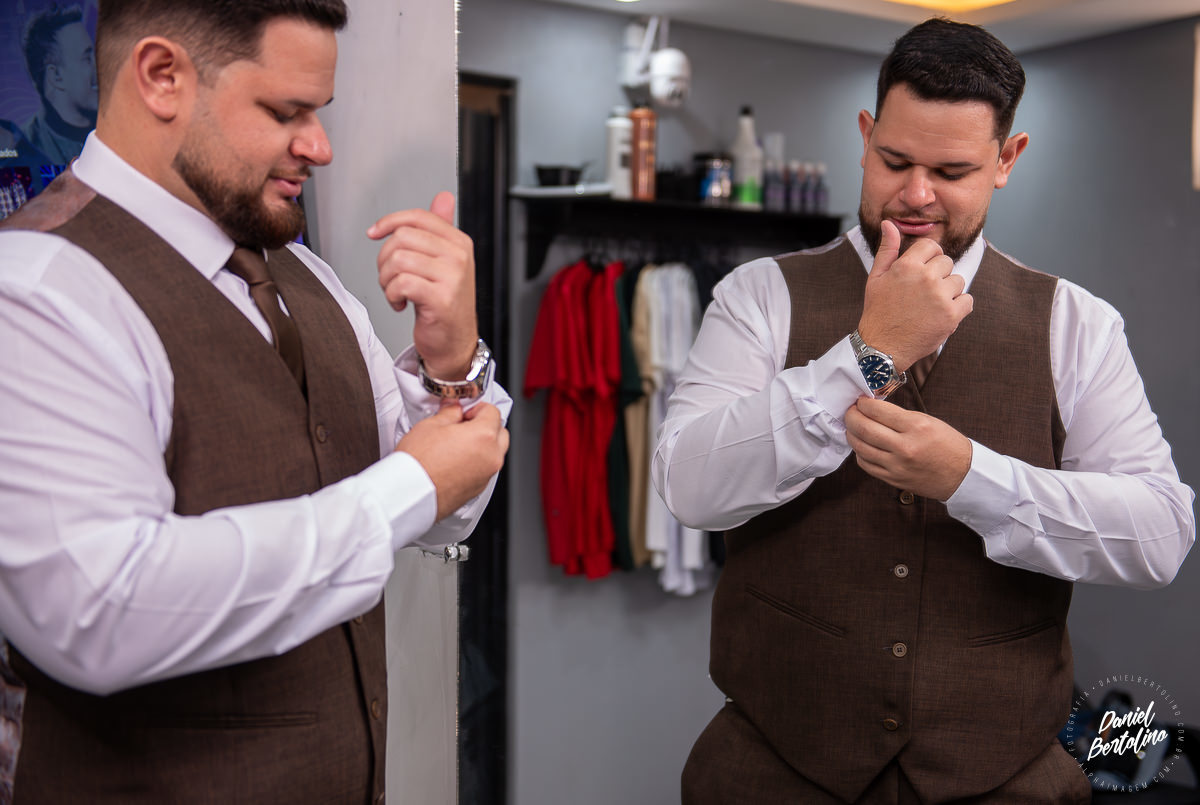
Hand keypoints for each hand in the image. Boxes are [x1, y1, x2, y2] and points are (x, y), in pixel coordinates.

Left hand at [368, 192, 478, 379]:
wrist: (454, 342)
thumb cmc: (445, 303)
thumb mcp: (445, 261)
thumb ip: (441, 229)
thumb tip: (443, 198)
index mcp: (459, 242)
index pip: (418, 217)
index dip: (389, 222)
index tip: (374, 233)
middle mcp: (459, 256)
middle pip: (403, 238)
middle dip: (385, 259)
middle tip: (391, 277)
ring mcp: (452, 277)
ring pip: (398, 260)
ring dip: (386, 279)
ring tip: (395, 291)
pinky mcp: (441, 298)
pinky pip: (401, 283)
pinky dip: (392, 295)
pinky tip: (400, 303)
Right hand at [394, 402, 508, 520]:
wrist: (411, 493)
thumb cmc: (419, 463)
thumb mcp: (431, 425)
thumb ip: (450, 413)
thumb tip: (454, 409)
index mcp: (484, 436)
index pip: (493, 412)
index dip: (476, 408)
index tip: (463, 413)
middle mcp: (491, 457)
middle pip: (500, 432)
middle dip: (485, 426)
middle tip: (463, 426)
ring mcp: (487, 475)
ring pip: (495, 453)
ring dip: (483, 445)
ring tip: (457, 445)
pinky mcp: (479, 489)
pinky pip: (485, 469)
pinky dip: (476, 463)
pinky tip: (455, 462)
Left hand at [844, 396, 971, 501]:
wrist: (962, 475)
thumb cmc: (947, 445)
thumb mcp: (929, 421)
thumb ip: (900, 416)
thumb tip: (873, 409)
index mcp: (916, 427)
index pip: (878, 411)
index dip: (863, 404)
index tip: (860, 401)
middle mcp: (905, 447)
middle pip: (865, 428)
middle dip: (851, 416)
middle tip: (851, 411)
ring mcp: (897, 465)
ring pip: (861, 447)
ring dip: (851, 434)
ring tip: (852, 427)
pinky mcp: (893, 479)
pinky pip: (866, 464)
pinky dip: (859, 453)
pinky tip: (862, 445)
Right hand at [857, 220, 972, 370]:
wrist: (882, 347)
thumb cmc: (878, 311)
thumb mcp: (876, 278)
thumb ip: (887, 249)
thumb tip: (889, 223)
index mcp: (907, 266)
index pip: (932, 246)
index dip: (928, 258)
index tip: (922, 272)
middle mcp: (926, 278)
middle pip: (947, 263)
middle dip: (938, 276)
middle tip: (922, 294)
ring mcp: (940, 296)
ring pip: (958, 282)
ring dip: (948, 292)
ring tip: (929, 306)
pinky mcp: (952, 315)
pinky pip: (967, 301)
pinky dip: (958, 308)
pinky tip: (941, 315)